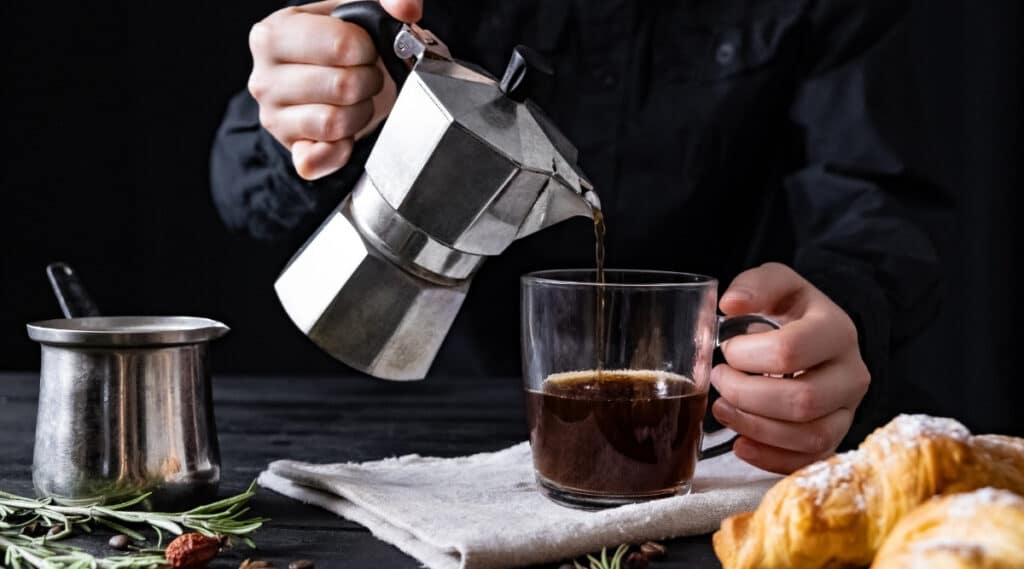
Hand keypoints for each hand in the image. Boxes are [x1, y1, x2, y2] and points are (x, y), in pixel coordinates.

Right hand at [247, 0, 422, 179]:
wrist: (327, 82)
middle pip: (342, 86)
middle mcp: (264, 78)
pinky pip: (319, 160)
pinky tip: (347, 134)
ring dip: (360, 112)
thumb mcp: (358, 13)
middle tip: (364, 76)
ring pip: (335, 123)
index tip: (364, 49)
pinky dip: (342, 149)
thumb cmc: (340, 47)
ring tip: (357, 99)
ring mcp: (274, 119)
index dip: (366, 49)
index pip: (340, 45)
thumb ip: (388, 0)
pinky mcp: (291, 151)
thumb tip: (408, 8)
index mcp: (273, 34)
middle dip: (368, 81)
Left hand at [711, 262, 869, 473]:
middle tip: (719, 380)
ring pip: (807, 436)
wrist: (820, 338)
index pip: (790, 351)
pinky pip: (807, 460)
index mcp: (837, 332)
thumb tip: (731, 304)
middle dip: (746, 394)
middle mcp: (851, 375)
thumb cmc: (794, 313)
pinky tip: (741, 443)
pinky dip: (769, 458)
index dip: (746, 355)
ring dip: (754, 428)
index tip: (727, 349)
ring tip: (723, 410)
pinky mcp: (835, 438)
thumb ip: (755, 285)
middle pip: (801, 400)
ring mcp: (847, 411)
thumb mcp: (778, 284)